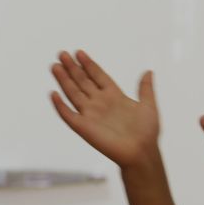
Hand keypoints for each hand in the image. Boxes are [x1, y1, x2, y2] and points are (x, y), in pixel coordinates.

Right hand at [50, 50, 159, 167]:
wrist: (141, 152)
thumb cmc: (147, 132)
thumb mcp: (149, 105)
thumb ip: (146, 88)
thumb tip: (149, 71)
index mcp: (114, 96)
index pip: (97, 76)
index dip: (88, 64)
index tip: (79, 53)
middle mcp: (100, 103)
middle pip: (82, 82)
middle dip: (72, 68)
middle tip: (62, 54)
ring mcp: (90, 115)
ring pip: (73, 94)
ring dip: (64, 80)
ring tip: (55, 66)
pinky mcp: (84, 128)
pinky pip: (69, 115)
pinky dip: (60, 106)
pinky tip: (54, 94)